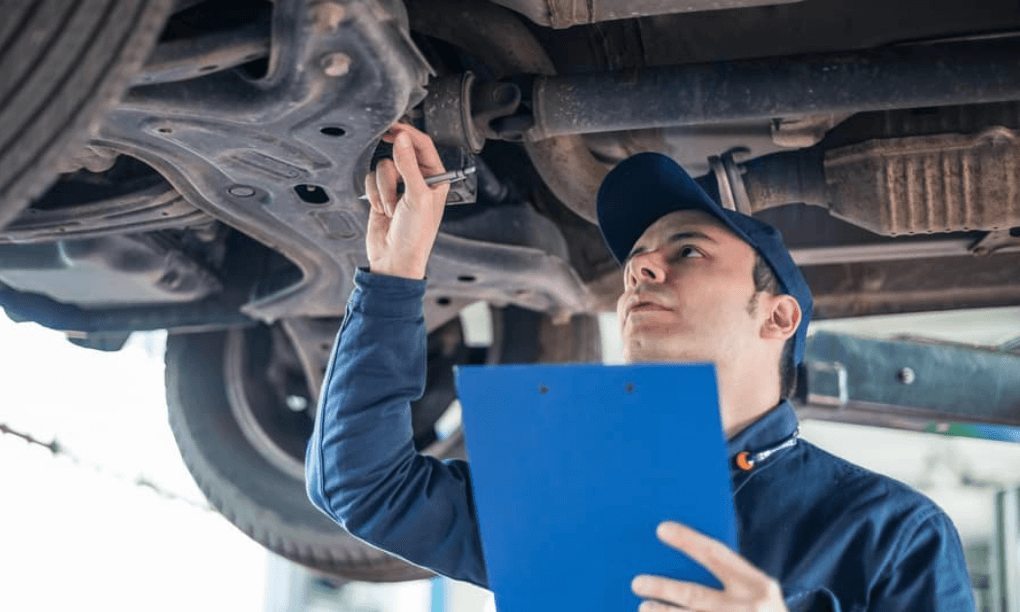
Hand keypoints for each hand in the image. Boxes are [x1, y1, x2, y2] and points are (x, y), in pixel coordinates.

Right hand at [364, 123, 449, 279]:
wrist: (395, 260)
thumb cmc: (415, 235)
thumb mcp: (417, 197)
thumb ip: (409, 165)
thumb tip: (402, 138)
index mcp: (436, 179)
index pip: (423, 146)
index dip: (409, 134)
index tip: (394, 126)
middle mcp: (419, 180)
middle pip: (401, 152)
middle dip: (394, 161)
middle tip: (384, 140)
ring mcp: (399, 187)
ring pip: (383, 167)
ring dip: (384, 187)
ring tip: (391, 208)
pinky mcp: (382, 194)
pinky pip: (371, 180)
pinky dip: (374, 194)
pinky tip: (381, 210)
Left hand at [631, 522, 787, 611]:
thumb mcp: (760, 595)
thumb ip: (732, 580)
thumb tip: (683, 562)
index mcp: (758, 585)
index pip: (717, 555)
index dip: (688, 540)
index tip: (661, 528)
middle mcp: (749, 609)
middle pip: (696, 595)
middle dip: (663, 588)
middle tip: (637, 583)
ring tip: (644, 607)